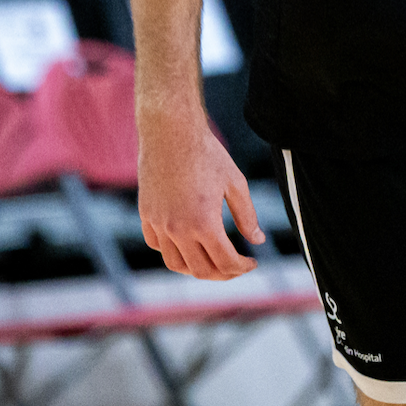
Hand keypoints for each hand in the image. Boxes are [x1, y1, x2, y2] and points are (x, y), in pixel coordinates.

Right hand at [138, 106, 265, 279]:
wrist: (171, 132)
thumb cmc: (207, 154)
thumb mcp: (235, 182)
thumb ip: (247, 215)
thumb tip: (258, 240)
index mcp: (204, 223)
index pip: (226, 262)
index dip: (242, 268)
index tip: (252, 262)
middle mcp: (178, 230)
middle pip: (201, 270)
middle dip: (223, 274)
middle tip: (236, 267)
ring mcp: (159, 224)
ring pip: (176, 264)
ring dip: (196, 269)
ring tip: (212, 262)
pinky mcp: (146, 215)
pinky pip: (157, 245)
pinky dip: (172, 252)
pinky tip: (186, 244)